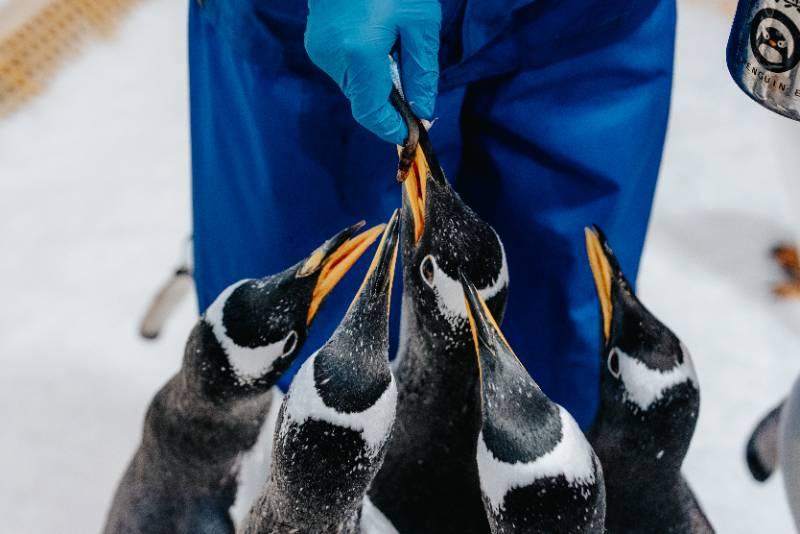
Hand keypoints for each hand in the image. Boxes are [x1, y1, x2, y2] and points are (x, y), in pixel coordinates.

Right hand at [305, 0, 440, 143]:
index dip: (391, 129)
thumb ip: (422, 71)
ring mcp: (319, 49)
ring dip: (377, 82)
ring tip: (394, 51)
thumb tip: (423, 110)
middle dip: (389, 103)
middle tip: (414, 92)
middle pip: (363, 101)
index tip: (410, 135)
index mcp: (359, 52)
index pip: (371, 113)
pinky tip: (376, 42)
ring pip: (354, 86)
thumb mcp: (420, 20)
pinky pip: (345, 69)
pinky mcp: (316, 42)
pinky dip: (364, 67)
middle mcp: (332, 57)